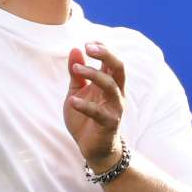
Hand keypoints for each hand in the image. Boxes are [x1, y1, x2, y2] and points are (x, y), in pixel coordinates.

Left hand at [64, 41, 126, 172]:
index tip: (88, 43)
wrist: (93, 148)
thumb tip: (75, 49)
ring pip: (111, 85)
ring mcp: (115, 108)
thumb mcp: (78, 92)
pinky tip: (72, 101)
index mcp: (110, 83)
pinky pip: (99, 112)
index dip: (103, 48)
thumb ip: (77, 73)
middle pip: (119, 68)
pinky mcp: (109, 123)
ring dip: (93, 74)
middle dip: (106, 55)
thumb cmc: (86, 118)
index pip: (112, 61)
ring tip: (76, 70)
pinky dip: (85, 105)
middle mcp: (116, 93)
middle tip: (89, 47)